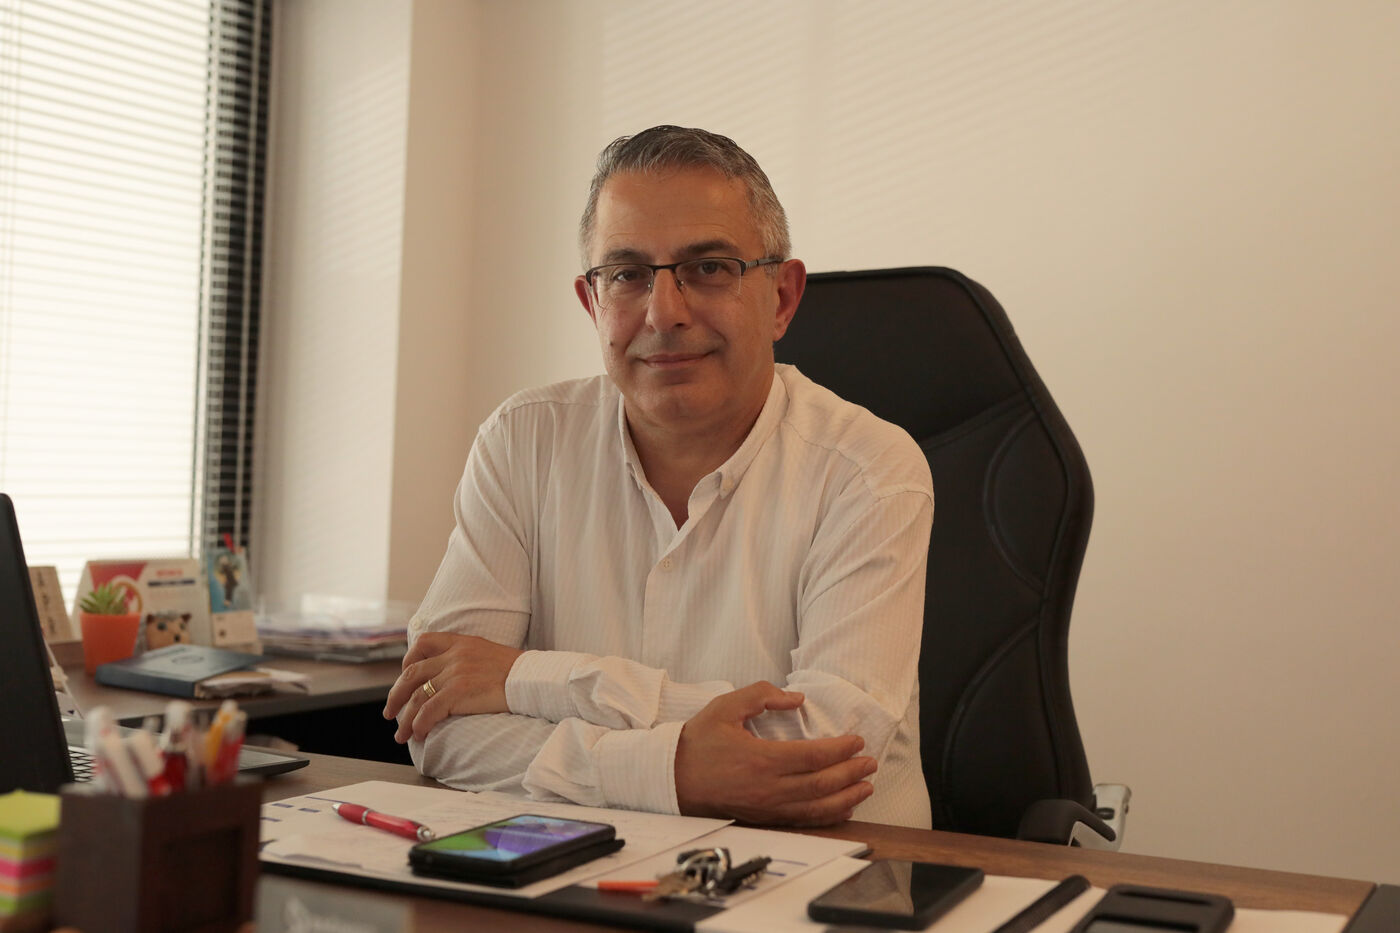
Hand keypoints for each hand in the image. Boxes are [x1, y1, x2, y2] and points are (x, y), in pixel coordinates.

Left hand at [382, 632, 523, 742]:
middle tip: (389, 713)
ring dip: (405, 719)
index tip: (405, 677)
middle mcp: (454, 655)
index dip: (408, 661)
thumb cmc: (517, 672)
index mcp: (461, 642)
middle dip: (396, 695)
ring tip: (401, 735)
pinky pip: (429, 711)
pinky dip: (420, 725)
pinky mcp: (459, 692)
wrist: (533, 679)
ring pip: (416, 697)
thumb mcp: (488, 653)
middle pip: (412, 673)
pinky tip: (419, 735)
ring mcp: (455, 673)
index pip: (424, 642)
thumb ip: (468, 658)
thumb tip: (454, 677)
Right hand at [673, 682, 875, 825]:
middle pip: (822, 784)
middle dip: (851, 773)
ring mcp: (766, 808)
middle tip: (870, 762)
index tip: (857, 740)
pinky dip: (827, 816)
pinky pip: (802, 821)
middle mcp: (769, 788)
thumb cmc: (698, 742)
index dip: (840, 749)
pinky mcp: (763, 818)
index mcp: (762, 759)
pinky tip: (842, 808)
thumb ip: (761, 695)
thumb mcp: (725, 707)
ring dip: (846, 798)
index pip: (814, 756)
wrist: (671, 778)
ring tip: (867, 787)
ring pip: (816, 807)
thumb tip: (796, 698)